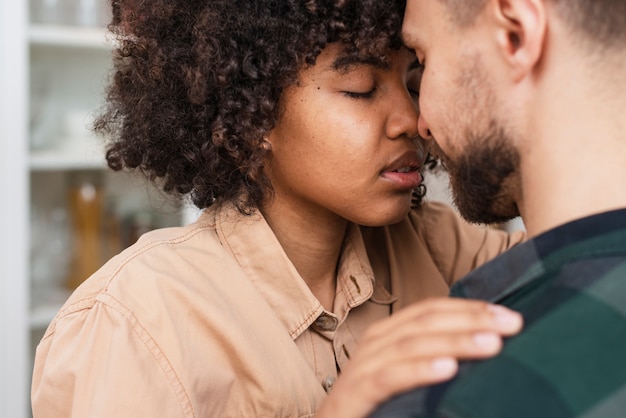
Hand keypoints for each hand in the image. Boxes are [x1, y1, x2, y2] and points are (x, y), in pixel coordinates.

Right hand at [315, 297, 522, 417]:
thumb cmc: (372, 406)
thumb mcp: (403, 378)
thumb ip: (432, 360)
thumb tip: (484, 349)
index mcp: (387, 335)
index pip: (430, 310)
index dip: (469, 308)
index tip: (508, 316)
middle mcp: (374, 345)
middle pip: (425, 322)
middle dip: (471, 320)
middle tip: (511, 324)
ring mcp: (361, 368)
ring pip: (411, 345)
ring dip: (454, 342)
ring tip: (491, 344)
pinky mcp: (353, 395)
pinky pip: (389, 378)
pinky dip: (419, 371)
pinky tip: (448, 369)